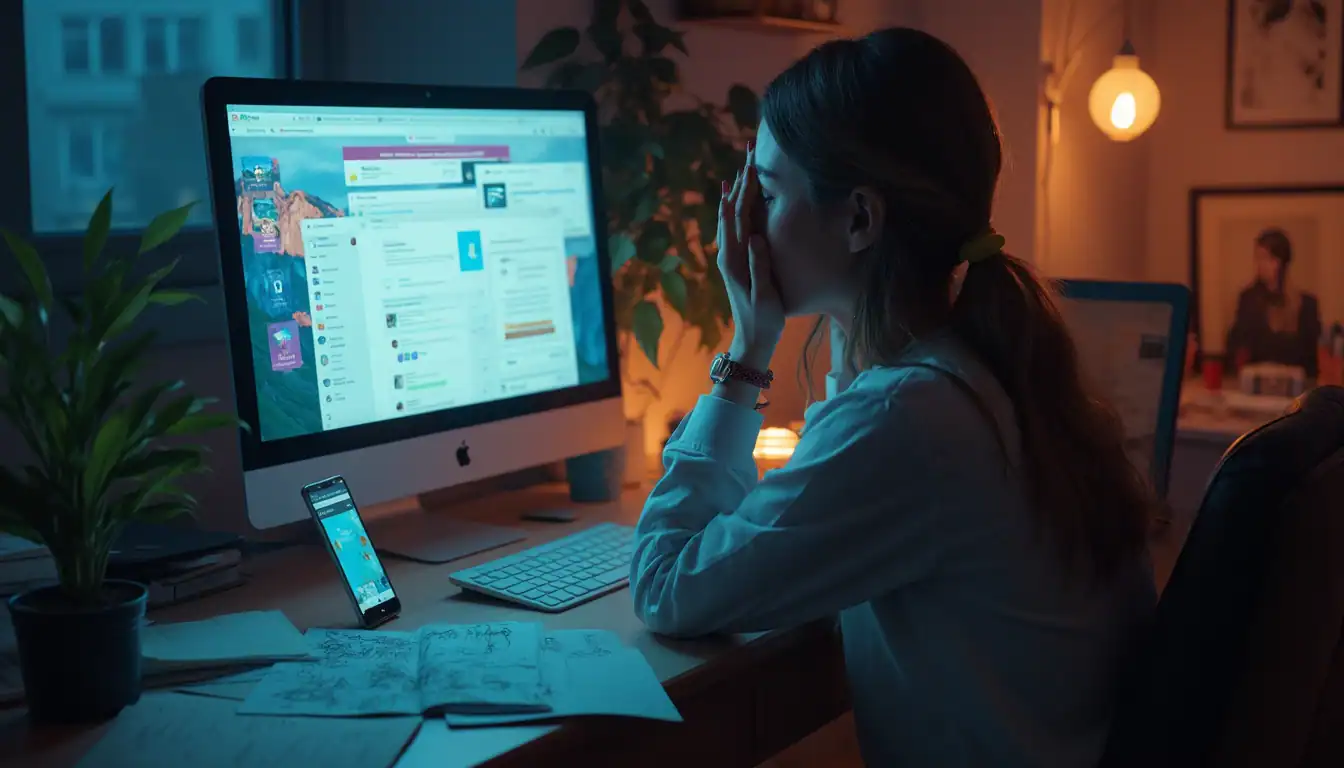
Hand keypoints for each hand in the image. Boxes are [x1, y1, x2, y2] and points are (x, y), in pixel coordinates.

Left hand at [717, 146, 784, 370]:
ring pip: (732, 216)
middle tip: (749, 153)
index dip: (746, 188)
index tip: (752, 164)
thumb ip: (759, 266)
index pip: (739, 214)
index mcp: (735, 258)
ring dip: (738, 191)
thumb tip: (755, 237)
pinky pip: (734, 228)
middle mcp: (729, 253)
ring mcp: (731, 257)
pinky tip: (735, 200)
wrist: (752, 339)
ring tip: (743, 169)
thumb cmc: (764, 319)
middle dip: (741, 181)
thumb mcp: (765, 295)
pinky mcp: (736, 261)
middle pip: (733, 209)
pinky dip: (736, 209)